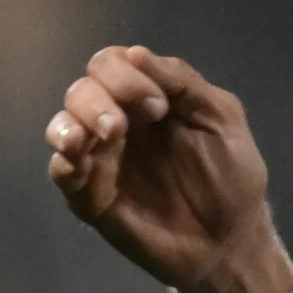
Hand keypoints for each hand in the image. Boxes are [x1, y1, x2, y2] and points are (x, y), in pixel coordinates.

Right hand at [45, 46, 272, 292]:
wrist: (230, 240)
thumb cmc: (231, 177)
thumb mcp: (220, 119)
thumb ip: (183, 83)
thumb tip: (134, 53)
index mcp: (148, 98)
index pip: (111, 65)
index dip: (125, 75)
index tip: (159, 104)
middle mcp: (117, 121)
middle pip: (82, 90)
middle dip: (99, 99)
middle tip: (125, 125)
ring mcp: (101, 158)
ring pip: (62, 125)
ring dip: (73, 124)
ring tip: (99, 137)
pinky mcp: (90, 195)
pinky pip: (61, 172)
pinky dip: (65, 162)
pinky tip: (80, 161)